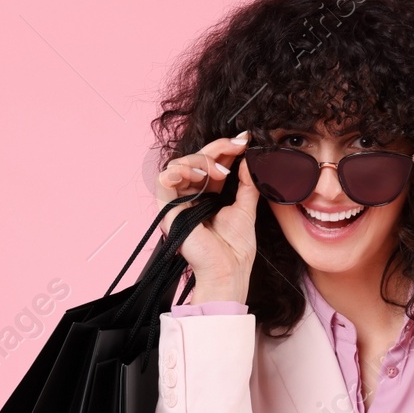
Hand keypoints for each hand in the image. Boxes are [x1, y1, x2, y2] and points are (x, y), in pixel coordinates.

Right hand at [154, 131, 258, 303]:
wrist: (228, 271)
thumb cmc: (235, 249)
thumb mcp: (246, 209)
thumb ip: (247, 185)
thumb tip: (250, 161)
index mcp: (207, 195)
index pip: (210, 164)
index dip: (224, 149)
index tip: (244, 141)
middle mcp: (189, 197)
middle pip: (194, 160)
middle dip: (216, 149)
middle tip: (236, 147)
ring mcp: (178, 203)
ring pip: (178, 165)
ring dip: (201, 160)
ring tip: (220, 172)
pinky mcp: (168, 211)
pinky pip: (163, 181)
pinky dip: (179, 171)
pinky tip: (199, 176)